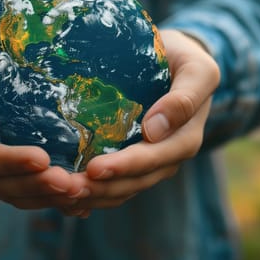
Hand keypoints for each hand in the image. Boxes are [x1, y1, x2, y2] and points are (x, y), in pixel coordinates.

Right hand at [0, 31, 84, 208]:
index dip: (12, 162)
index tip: (42, 158)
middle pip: (4, 184)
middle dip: (39, 186)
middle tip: (71, 182)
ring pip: (20, 195)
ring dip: (50, 197)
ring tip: (81, 191)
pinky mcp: (8, 174)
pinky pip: (30, 194)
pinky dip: (53, 200)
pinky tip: (80, 203)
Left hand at [61, 29, 220, 216]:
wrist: (174, 60)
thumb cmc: (184, 60)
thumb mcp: (197, 70)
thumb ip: (185, 97)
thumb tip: (154, 130)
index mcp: (184, 139)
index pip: (154, 159)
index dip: (124, 167)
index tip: (94, 168)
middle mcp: (167, 157)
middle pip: (133, 182)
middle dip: (100, 188)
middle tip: (68, 187)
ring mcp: (149, 163)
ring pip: (120, 190)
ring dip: (92, 195)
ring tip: (62, 194)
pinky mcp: (130, 162)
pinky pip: (112, 185)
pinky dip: (90, 195)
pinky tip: (64, 200)